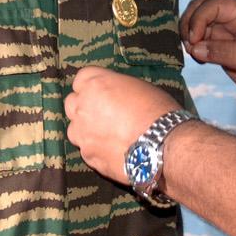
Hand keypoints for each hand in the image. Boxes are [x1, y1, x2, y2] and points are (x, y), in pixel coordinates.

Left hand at [65, 67, 180, 183]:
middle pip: (72, 103)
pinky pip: (86, 150)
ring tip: (108, 135)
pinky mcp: (88, 156)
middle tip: (103, 113)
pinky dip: (96, 149)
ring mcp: (82, 134)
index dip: (92, 85)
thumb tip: (117, 97)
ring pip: (75, 129)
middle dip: (84, 106)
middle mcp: (83, 107)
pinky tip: (113, 151)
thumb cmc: (158, 112)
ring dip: (86, 130)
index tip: (102, 92)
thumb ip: (119, 91)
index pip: (82, 78)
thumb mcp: (140, 88)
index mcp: (96, 85)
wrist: (162, 147)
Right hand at [179, 0, 235, 106]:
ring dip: (190, 38)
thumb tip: (195, 48)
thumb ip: (223, 52)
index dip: (197, 20)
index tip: (193, 41)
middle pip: (199, 10)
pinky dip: (195, 49)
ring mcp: (227, 33)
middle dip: (189, 26)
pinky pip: (202, 43)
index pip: (211, 5)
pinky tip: (200, 61)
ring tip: (195, 56)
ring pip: (198, 26)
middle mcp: (233, 18)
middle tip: (189, 47)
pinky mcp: (223, 48)